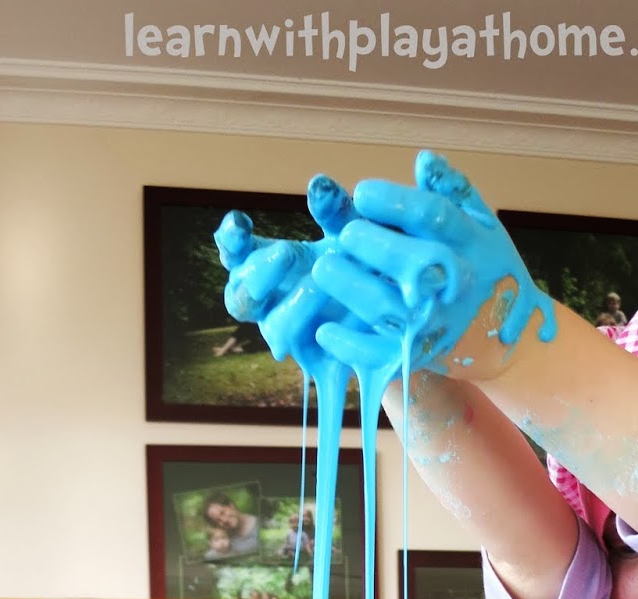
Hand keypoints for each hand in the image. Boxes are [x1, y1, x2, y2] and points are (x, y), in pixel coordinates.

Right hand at [215, 175, 362, 386]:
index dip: (231, 241)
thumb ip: (337, 212)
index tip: (240, 224)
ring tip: (318, 286)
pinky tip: (339, 350)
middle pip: (241, 299)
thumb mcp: (356, 229)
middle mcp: (270, 302)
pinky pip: (316, 373)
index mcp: (266, 264)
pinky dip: (328, 366)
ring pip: (276, 331)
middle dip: (259, 276)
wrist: (406, 303)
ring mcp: (293, 336)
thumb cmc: (366, 257)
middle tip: (286, 253)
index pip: (234, 254)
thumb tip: (319, 185)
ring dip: (294, 307)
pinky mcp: (322, 364)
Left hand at [313, 150, 555, 382]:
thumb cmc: (486, 270)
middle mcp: (456, 285)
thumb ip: (452, 192)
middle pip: (411, 262)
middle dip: (371, 245)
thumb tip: (423, 160)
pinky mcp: (420, 356)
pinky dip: (350, 345)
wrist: (509, 341)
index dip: (395, 203)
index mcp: (471, 243)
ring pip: (389, 308)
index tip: (361, 192)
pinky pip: (380, 355)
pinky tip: (325, 330)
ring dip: (351, 288)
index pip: (434, 216)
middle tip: (346, 234)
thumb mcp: (481, 226)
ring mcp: (437, 323)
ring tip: (324, 268)